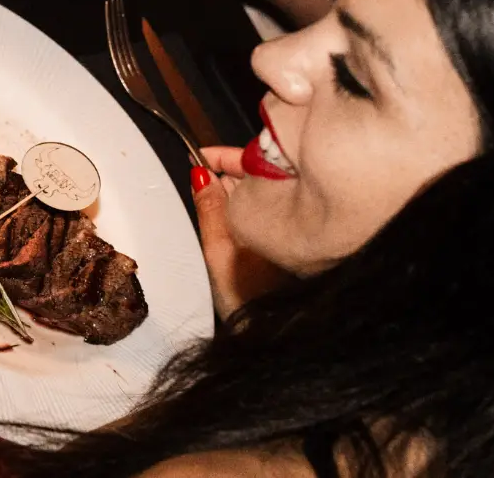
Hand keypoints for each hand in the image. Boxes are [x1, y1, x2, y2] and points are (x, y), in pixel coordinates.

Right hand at [193, 148, 292, 318]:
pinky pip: (271, 216)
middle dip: (231, 175)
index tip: (201, 154)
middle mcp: (290, 219)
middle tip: (201, 175)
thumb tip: (201, 177)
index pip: (252, 167)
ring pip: (264, 198)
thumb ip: (209, 211)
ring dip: (240, 193)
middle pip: (258, 180)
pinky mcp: (293, 246)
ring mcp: (293, 232)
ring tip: (214, 198)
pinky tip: (237, 222)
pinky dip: (252, 212)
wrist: (272, 340)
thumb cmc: (248, 304)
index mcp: (276, 213)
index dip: (224, 157)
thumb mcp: (217, 254)